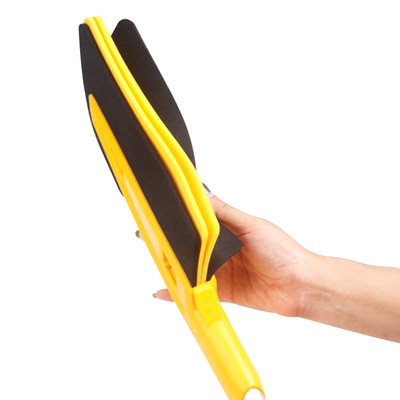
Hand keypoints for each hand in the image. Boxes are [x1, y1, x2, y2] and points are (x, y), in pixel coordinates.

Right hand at [155, 192, 312, 317]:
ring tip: (157, 264)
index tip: (159, 216)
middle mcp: (223, 249)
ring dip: (175, 267)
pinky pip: (199, 292)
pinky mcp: (224, 292)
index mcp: (230, 228)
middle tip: (149, 240)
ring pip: (192, 268)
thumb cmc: (282, 251)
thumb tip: (202, 195)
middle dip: (172, 244)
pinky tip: (167, 293)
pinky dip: (183, 293)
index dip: (181, 219)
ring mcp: (222, 271)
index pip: (199, 222)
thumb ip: (225, 213)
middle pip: (192, 246)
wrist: (300, 286)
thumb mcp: (252, 225)